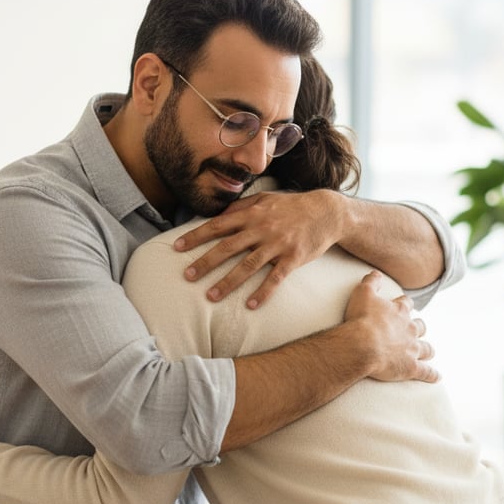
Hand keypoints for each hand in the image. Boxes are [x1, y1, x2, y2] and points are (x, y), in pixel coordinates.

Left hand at [174, 189, 339, 308]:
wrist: (327, 212)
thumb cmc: (291, 206)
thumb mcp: (265, 198)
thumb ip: (241, 207)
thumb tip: (218, 215)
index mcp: (252, 214)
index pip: (218, 226)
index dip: (196, 236)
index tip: (177, 247)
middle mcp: (262, 228)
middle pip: (228, 247)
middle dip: (205, 262)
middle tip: (187, 276)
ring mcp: (278, 244)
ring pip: (248, 265)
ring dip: (228, 282)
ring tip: (211, 296)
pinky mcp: (293, 258)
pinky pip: (275, 278)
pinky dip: (263, 292)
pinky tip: (250, 305)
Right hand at [345, 271, 437, 382]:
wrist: (362, 345)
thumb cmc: (361, 319)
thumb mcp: (362, 293)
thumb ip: (371, 281)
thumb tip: (376, 273)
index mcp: (400, 312)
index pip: (407, 305)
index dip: (405, 306)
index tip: (404, 306)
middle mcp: (410, 329)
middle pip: (420, 327)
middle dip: (418, 328)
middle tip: (414, 330)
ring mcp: (412, 349)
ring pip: (427, 349)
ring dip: (427, 349)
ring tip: (427, 351)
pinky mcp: (411, 367)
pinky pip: (427, 372)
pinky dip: (432, 375)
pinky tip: (436, 377)